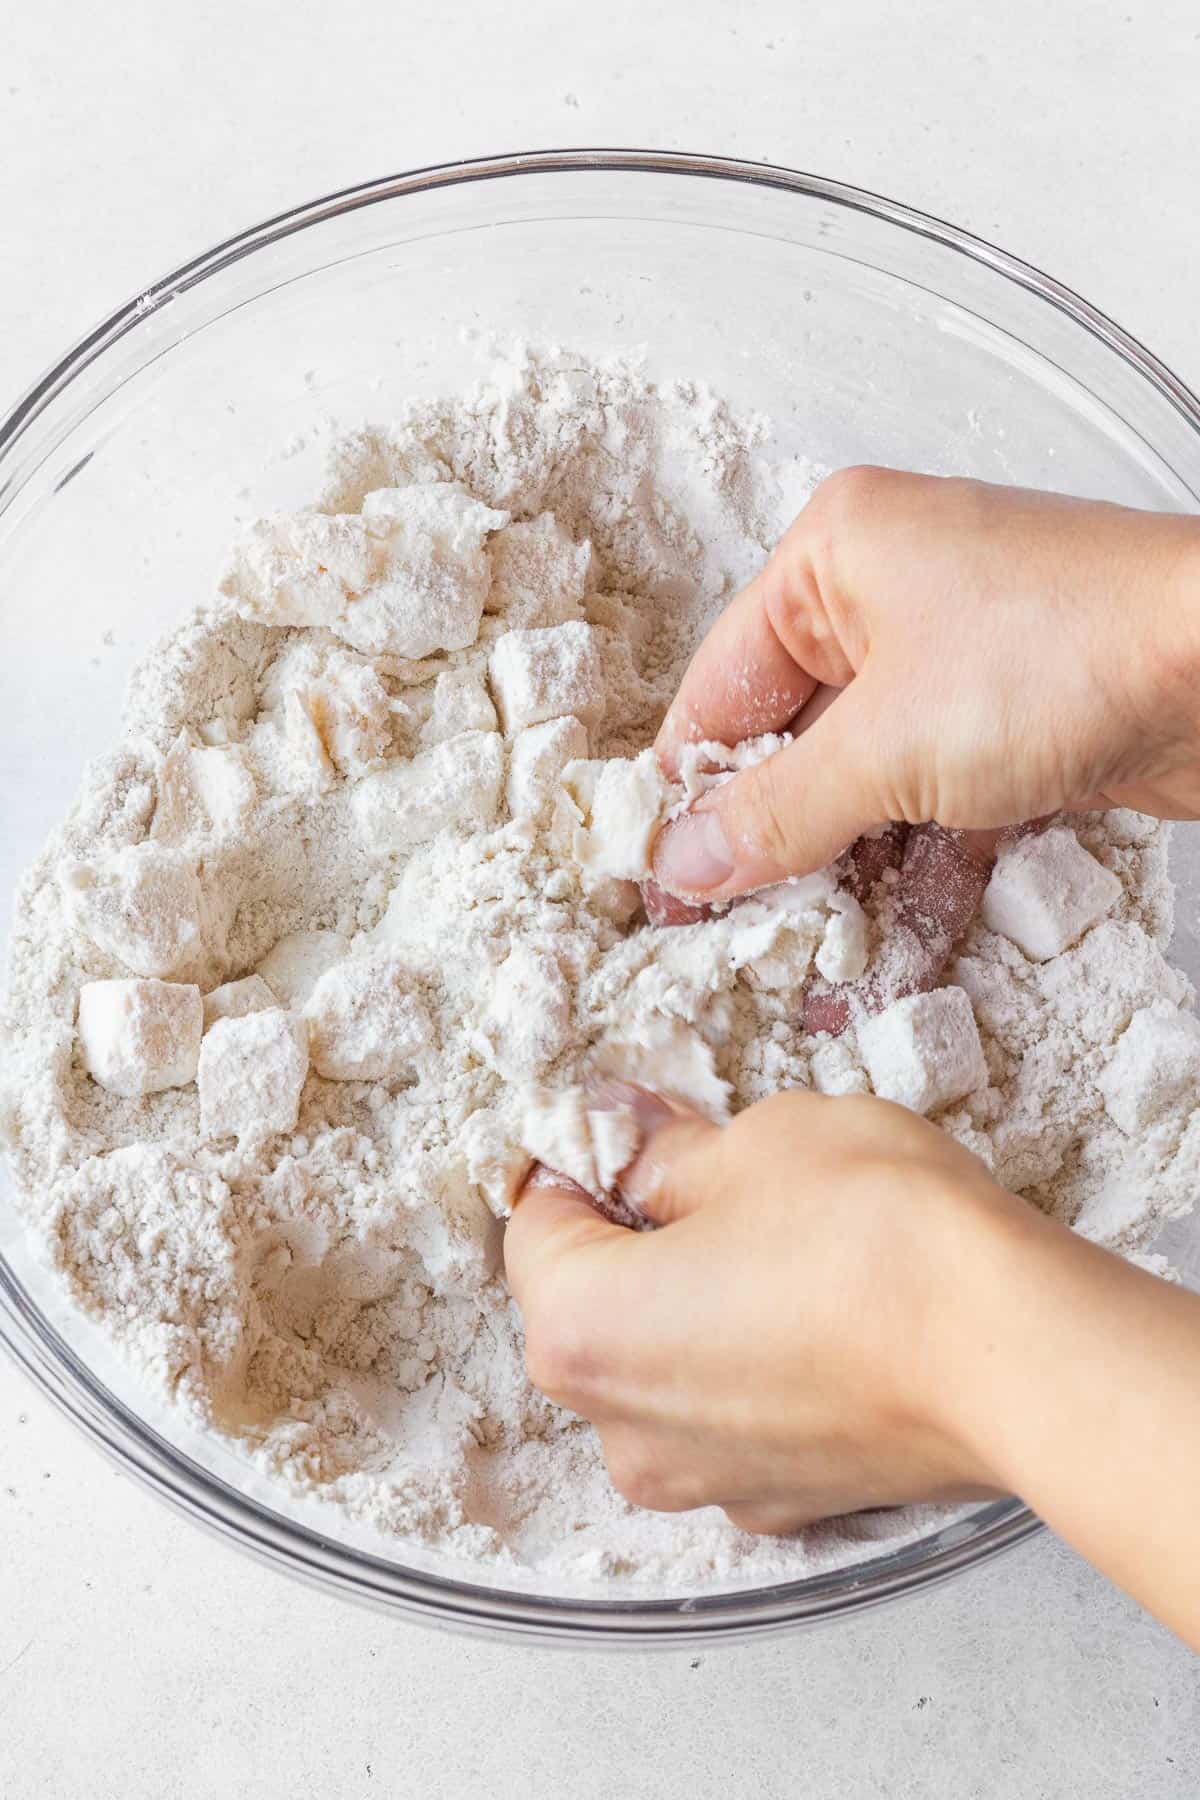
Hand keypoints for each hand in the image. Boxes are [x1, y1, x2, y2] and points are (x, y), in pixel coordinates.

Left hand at [506, 1085, 1199, 1647]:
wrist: (1013, 1354)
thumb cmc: (875, 1239)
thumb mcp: (753, 1144)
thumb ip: (664, 1150)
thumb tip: (632, 1140)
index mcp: (581, 1331)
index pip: (535, 1224)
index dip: (582, 1159)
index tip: (633, 1129)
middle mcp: (622, 1429)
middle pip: (592, 1306)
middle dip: (640, 1235)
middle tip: (720, 1175)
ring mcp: (704, 1478)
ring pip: (664, 1368)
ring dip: (699, 1303)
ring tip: (787, 1243)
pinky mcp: (785, 1502)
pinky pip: (736, 1415)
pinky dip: (759, 1364)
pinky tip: (824, 1313)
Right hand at [651, 470, 1199, 904]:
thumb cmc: (1066, 652)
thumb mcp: (887, 748)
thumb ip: (772, 814)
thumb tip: (682, 861)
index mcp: (833, 557)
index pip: (718, 688)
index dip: (682, 791)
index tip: (654, 876)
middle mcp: (890, 597)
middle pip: (792, 742)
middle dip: (770, 844)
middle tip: (727, 930)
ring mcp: (960, 660)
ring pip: (868, 784)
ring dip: (845, 874)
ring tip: (808, 959)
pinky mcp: (1017, 720)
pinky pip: (937, 805)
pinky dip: (918, 871)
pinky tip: (895, 947)